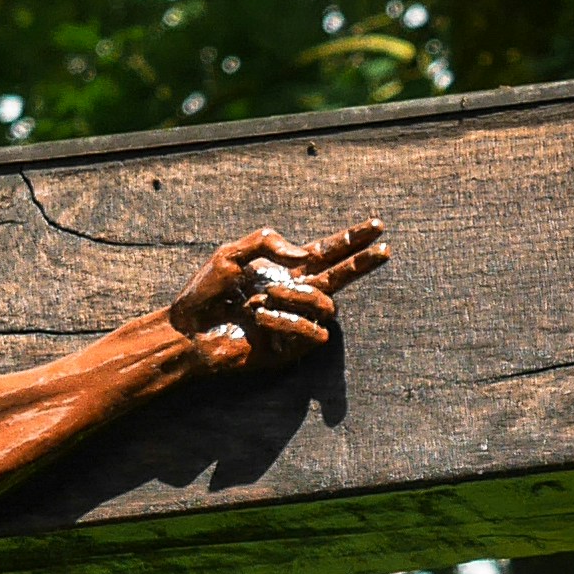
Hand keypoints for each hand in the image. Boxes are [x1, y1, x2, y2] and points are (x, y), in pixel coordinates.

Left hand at [168, 220, 386, 373]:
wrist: (189, 331)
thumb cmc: (205, 294)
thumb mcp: (230, 254)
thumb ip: (267, 241)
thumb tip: (304, 254)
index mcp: (285, 270)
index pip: (326, 252)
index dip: (351, 239)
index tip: (377, 225)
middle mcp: (296, 294)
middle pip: (341, 276)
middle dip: (363, 262)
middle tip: (384, 250)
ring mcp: (296, 321)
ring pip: (325, 305)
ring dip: (295, 297)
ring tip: (259, 298)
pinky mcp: (291, 348)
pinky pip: (313, 333)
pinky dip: (288, 322)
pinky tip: (261, 319)